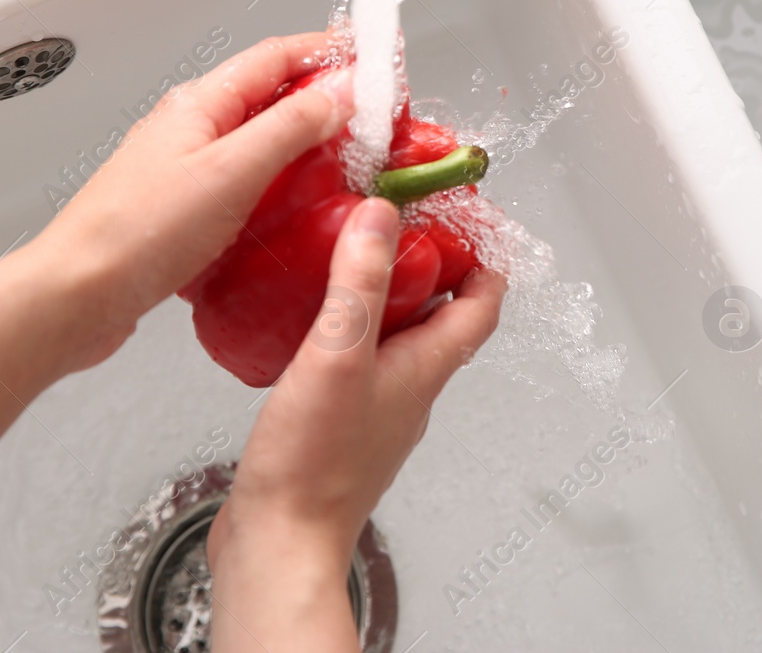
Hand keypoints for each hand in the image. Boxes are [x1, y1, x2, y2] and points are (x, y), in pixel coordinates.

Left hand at [26, 31, 353, 370]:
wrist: (76, 296)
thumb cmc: (136, 234)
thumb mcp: (230, 171)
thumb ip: (289, 127)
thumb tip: (339, 92)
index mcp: (199, 104)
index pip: (277, 55)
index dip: (329, 50)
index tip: (372, 55)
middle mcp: (190, 128)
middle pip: (269, 93)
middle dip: (323, 95)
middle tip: (370, 112)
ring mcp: (185, 168)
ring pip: (257, 139)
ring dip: (304, 142)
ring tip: (345, 158)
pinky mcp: (183, 209)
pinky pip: (244, 181)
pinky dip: (279, 184)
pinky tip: (296, 211)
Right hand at [206, 197, 504, 651]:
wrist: (278, 545)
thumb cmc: (313, 464)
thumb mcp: (338, 353)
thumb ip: (360, 283)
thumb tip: (382, 216)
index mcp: (425, 369)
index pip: (481, 304)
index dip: (482, 257)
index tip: (464, 216)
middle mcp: (410, 388)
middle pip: (440, 316)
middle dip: (427, 265)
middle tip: (395, 224)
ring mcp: (376, 409)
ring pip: (396, 339)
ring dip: (383, 296)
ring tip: (346, 259)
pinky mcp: (340, 425)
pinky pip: (357, 363)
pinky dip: (345, 330)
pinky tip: (305, 321)